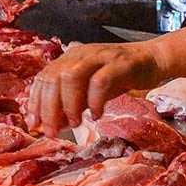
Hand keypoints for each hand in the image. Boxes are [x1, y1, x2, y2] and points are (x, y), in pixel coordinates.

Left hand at [26, 41, 166, 136]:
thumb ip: (70, 104)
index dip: (35, 102)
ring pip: (71, 77)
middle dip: (50, 108)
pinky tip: (97, 114)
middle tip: (53, 131)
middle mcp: (80, 54)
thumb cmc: (118, 77)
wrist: (150, 60)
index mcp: (69, 58)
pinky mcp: (119, 64)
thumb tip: (52, 125)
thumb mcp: (89, 91)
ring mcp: (100, 57)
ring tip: (76, 122)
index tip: (34, 124)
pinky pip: (100, 82)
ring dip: (70, 104)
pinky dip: (95, 101)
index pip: (43, 78)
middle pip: (54, 78)